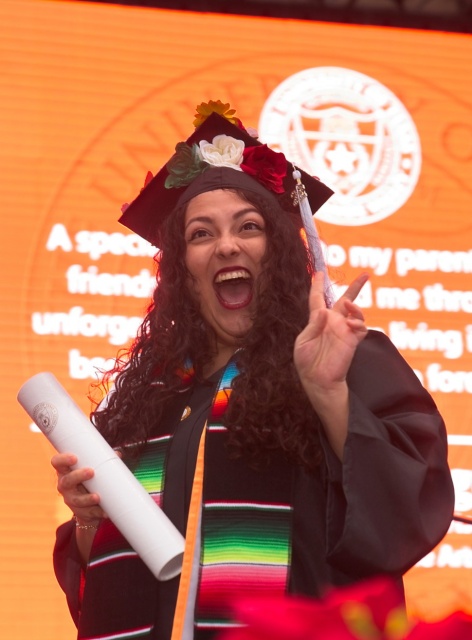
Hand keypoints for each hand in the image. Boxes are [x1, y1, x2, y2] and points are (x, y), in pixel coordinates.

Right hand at [51, 452, 103, 525]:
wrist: (89, 504)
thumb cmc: (90, 479)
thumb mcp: (93, 468)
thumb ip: (103, 460)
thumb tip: (118, 454)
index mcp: (66, 471)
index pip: (57, 462)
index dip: (62, 459)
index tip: (75, 458)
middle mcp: (64, 485)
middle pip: (66, 481)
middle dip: (78, 476)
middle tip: (91, 472)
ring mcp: (70, 499)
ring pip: (76, 500)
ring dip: (86, 499)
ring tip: (97, 497)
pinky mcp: (79, 512)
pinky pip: (87, 513)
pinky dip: (97, 512)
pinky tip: (105, 512)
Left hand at [294, 271, 368, 399]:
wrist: (318, 380)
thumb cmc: (307, 362)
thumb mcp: (303, 342)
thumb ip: (313, 325)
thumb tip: (325, 310)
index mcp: (317, 320)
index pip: (318, 299)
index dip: (318, 286)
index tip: (319, 273)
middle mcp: (333, 323)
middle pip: (345, 300)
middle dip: (355, 287)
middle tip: (365, 274)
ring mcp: (344, 330)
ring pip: (355, 311)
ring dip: (355, 305)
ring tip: (350, 305)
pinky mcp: (352, 340)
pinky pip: (360, 327)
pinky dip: (358, 322)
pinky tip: (351, 324)